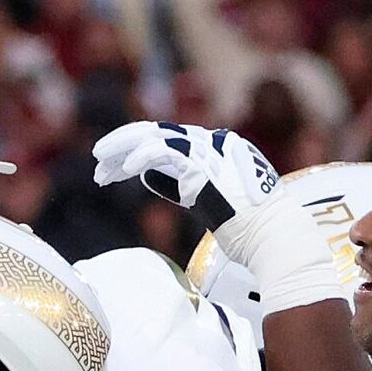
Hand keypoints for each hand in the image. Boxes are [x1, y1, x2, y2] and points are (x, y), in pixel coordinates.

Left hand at [93, 121, 283, 230]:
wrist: (273, 238)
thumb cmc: (249, 230)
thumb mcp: (210, 202)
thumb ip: (182, 184)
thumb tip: (147, 175)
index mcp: (218, 148)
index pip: (168, 140)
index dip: (136, 151)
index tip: (113, 170)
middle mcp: (214, 142)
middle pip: (157, 132)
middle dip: (124, 144)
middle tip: (98, 161)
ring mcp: (211, 151)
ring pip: (155, 137)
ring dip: (123, 150)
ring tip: (100, 166)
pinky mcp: (204, 165)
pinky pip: (164, 152)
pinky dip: (140, 158)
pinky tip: (123, 169)